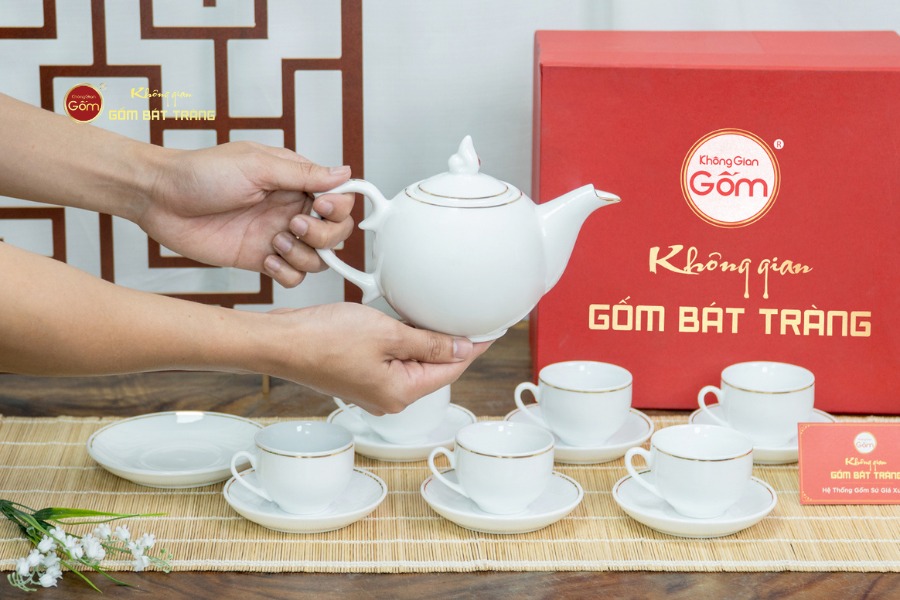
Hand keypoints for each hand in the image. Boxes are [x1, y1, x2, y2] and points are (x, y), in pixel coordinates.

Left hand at [137, 141, 353, 286]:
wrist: (160, 199)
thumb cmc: (202, 173)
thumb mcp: (257, 165)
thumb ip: (304, 174)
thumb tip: (345, 173)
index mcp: (295, 182)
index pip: (340, 198)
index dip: (340, 206)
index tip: (322, 205)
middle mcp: (291, 210)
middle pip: (336, 233)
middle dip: (323, 235)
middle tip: (292, 226)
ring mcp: (277, 236)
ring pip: (318, 259)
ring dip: (303, 255)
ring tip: (274, 243)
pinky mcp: (260, 259)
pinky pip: (293, 277)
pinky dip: (286, 273)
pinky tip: (265, 259)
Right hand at [268, 303, 493, 413]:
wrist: (280, 342)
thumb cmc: (324, 340)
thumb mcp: (388, 334)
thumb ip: (429, 342)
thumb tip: (461, 347)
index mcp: (401, 392)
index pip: (452, 369)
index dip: (473, 346)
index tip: (490, 330)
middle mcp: (389, 396)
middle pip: (434, 367)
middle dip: (449, 341)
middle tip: (464, 314)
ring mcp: (373, 387)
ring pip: (413, 361)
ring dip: (424, 339)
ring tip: (434, 314)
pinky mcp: (360, 375)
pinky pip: (393, 359)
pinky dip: (402, 340)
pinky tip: (403, 321)